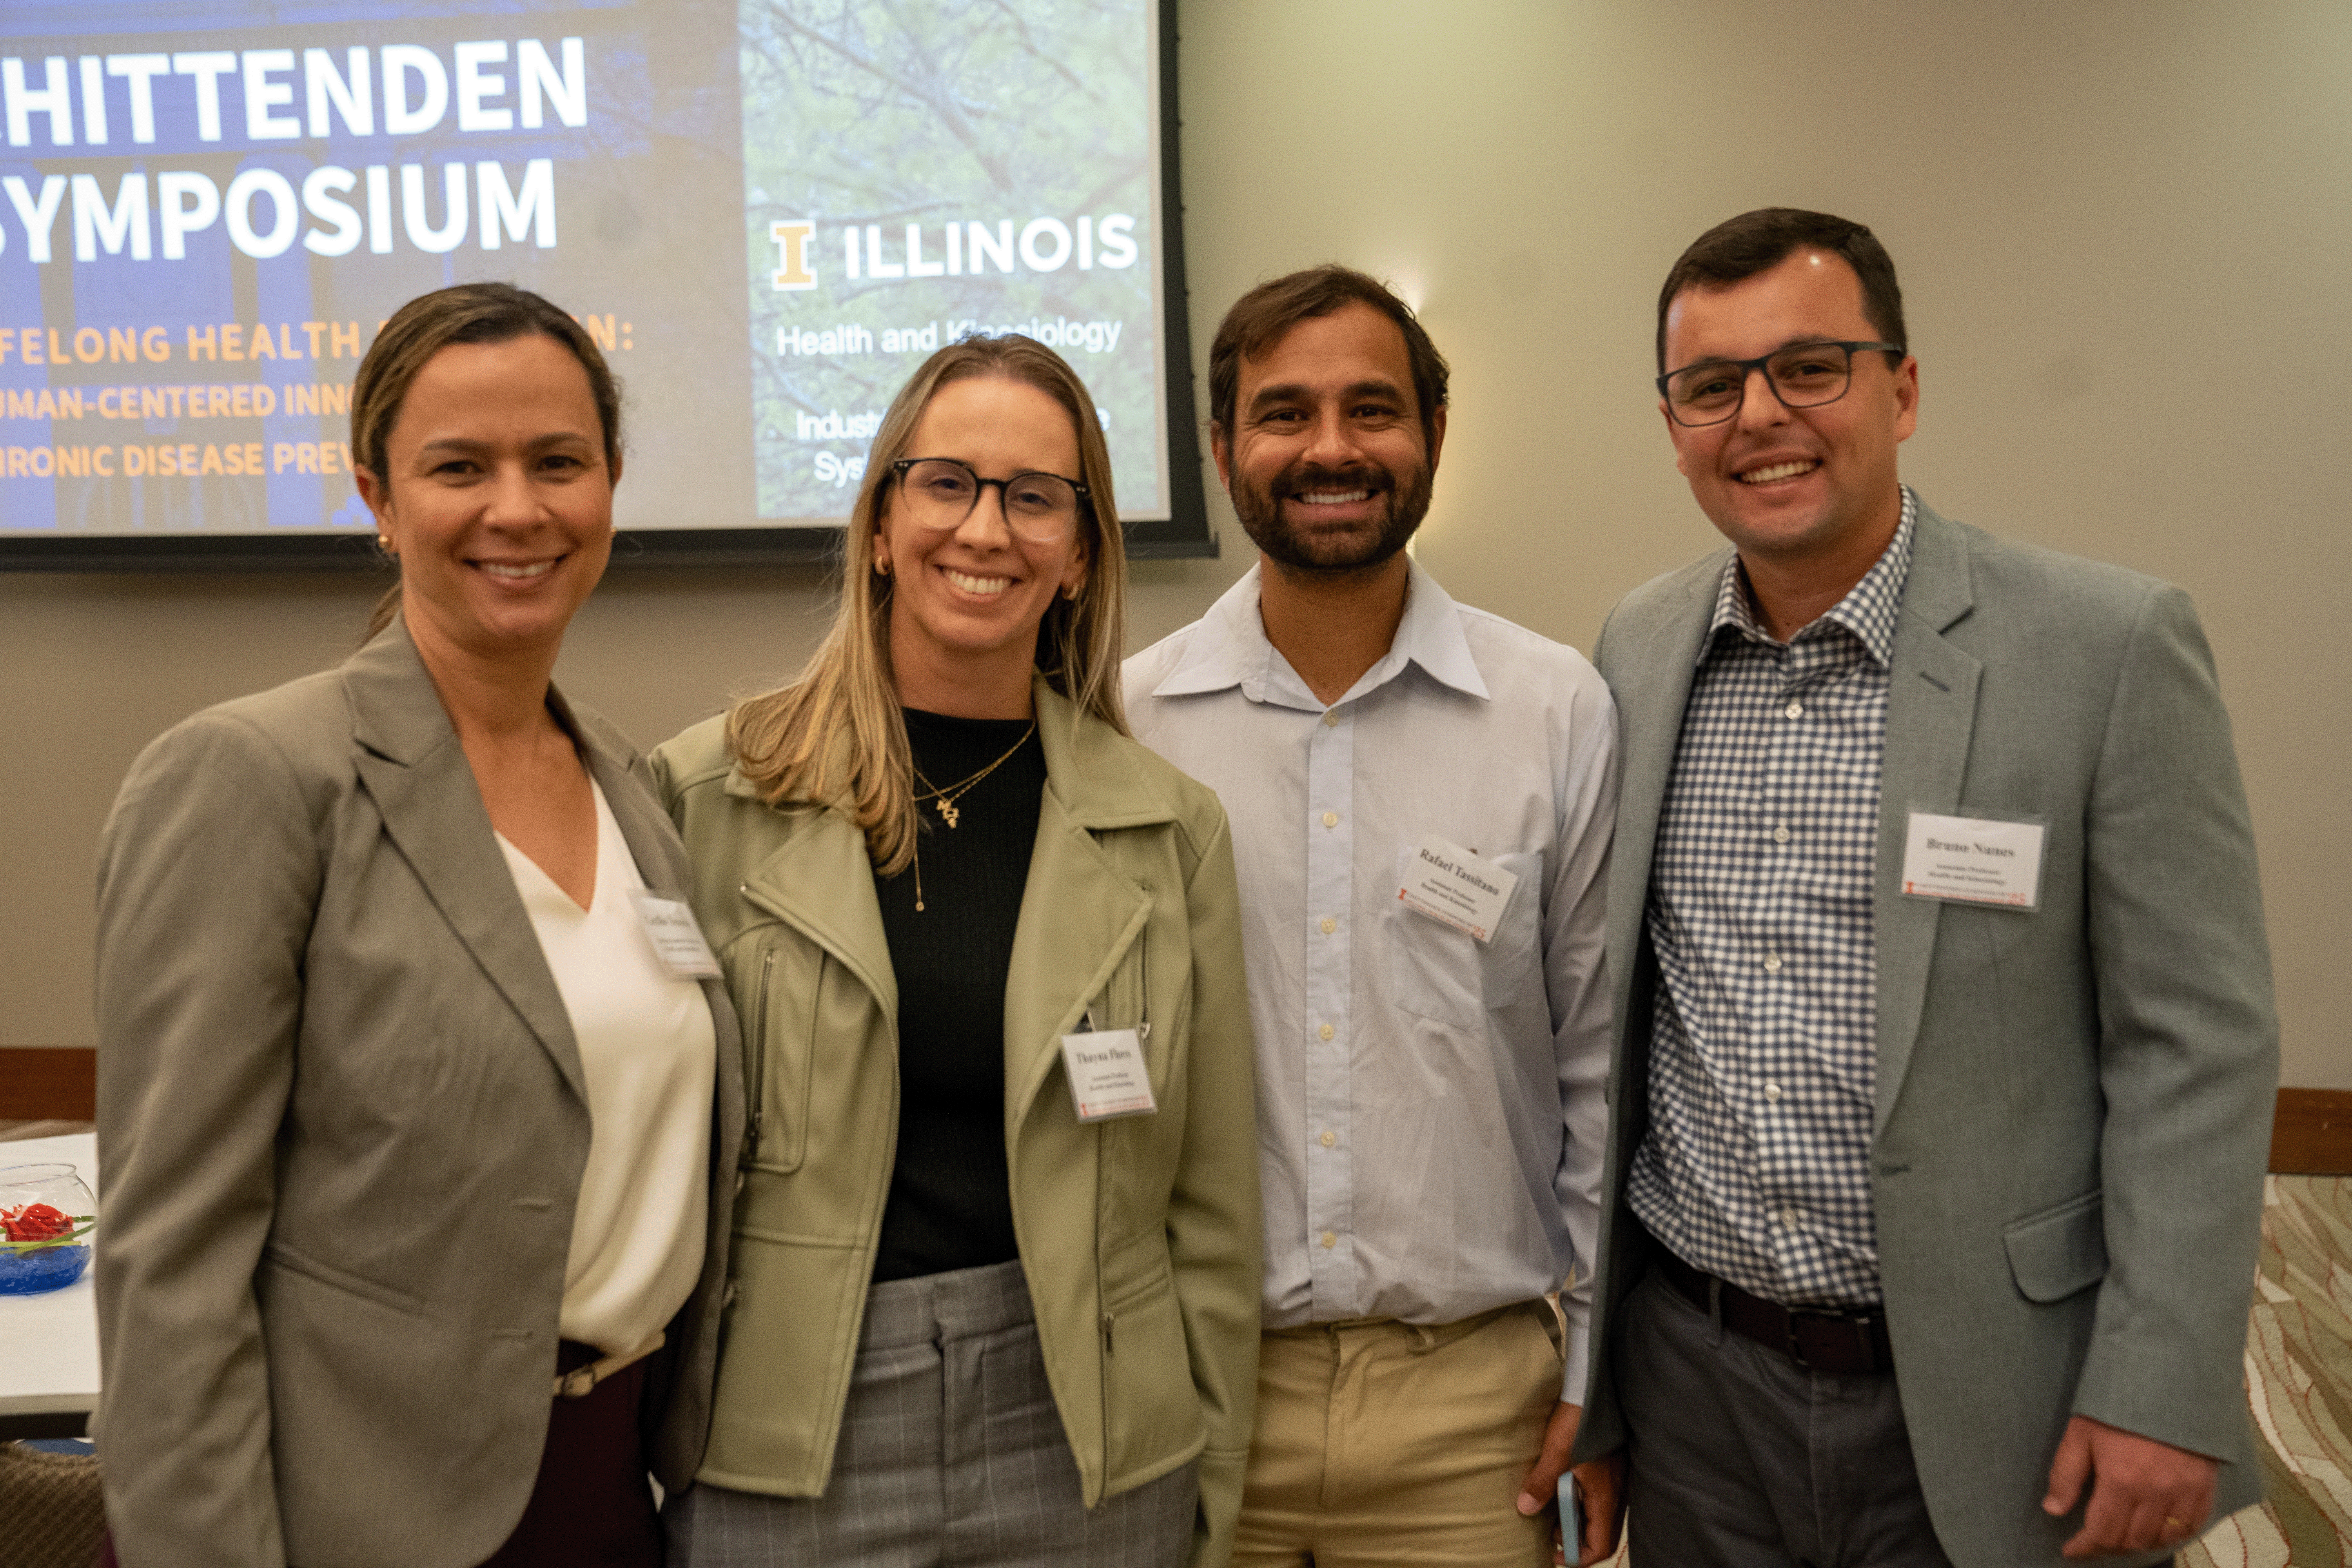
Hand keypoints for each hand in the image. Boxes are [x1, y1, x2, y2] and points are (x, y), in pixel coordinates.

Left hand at [1516, 1402, 1626, 1565]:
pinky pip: (1596, 1495)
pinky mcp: (1609, 1465)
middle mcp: (1615, 1493)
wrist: (1597, 1386)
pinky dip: (1578, 1500)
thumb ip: (1542, 1483)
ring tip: (1549, 1511)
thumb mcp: (1557, 1452)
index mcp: (1607, 1497)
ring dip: (1575, 1518)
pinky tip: (1559, 1487)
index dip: (1579, 1556)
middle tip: (1547, 1534)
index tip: (1555, 1555)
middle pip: (1600, 1532)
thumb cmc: (1581, 1419)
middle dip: (1575, 1539)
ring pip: (1598, 1513)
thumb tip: (1525, 1508)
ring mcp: (1614, 1479)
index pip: (1601, 1545)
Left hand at [2042, 1413, 2218, 1558]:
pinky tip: (2156, 1529)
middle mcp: (2156, 1494)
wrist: (2169, 1380)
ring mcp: (2185, 1492)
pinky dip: (2171, 1534)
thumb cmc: (2118, 1404)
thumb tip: (2053, 1510)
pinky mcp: (2205, 1486)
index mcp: (2122, 1481)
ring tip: (2120, 1536)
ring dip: (2138, 1542)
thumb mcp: (2081, 1433)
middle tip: (2093, 1541)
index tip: (2071, 1551)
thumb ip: (2066, 1474)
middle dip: (2108, 1546)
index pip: (2102, 1532)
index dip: (2084, 1547)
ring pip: (2160, 1538)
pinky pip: (2191, 1526)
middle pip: (2131, 1540)